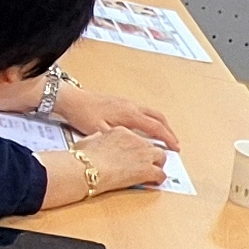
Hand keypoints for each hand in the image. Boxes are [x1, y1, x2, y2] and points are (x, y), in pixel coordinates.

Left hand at [57, 79, 182, 151]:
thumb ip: (119, 140)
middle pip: (159, 117)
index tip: (175, 147)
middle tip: (175, 143)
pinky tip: (147, 126)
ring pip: (152, 112)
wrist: (73, 99)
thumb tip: (134, 149)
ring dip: (162, 124)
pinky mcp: (122, 102)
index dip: (167, 138)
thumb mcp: (100, 131)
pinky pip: (144, 110)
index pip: (155, 127)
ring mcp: (128, 102)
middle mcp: (132, 106)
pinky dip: (152, 119)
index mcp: (129, 114)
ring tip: (165, 135)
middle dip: (169, 131)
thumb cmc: (84, 114)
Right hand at [70, 126, 168, 195]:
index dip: (137, 147)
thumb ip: (96, 138)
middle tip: (148, 162)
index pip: (136, 137)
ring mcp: (143, 154)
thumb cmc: (84, 158)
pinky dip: (159, 179)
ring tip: (155, 171)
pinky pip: (160, 174)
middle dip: (150, 155)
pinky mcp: (147, 170)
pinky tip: (155, 182)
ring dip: (158, 164)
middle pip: (150, 145)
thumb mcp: (88, 140)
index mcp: (121, 131)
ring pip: (161, 157)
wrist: (87, 168)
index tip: (136, 153)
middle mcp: (135, 140)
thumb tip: (96, 139)